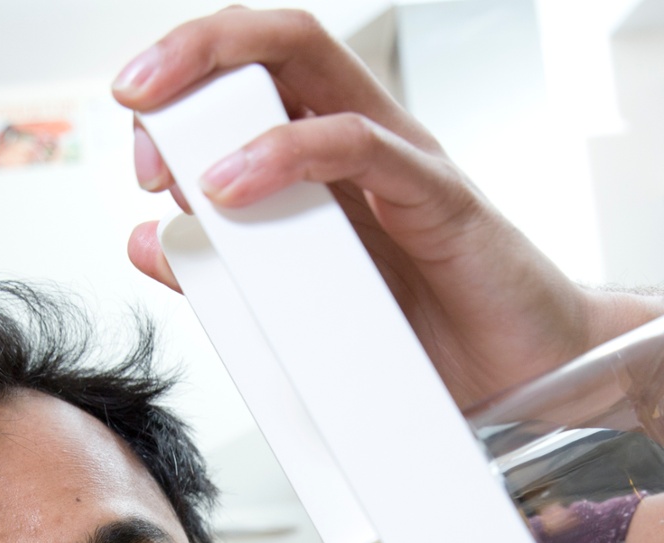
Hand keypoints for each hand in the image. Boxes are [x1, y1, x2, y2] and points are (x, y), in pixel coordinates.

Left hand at [113, 7, 622, 405]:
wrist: (531, 379)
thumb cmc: (435, 339)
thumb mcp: (305, 308)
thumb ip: (228, 272)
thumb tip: (145, 239)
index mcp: (332, 156)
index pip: (252, 77)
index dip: (183, 92)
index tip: (137, 158)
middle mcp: (368, 138)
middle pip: (277, 42)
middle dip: (193, 50)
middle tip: (132, 96)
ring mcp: (406, 158)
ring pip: (312, 66)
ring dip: (223, 79)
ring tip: (164, 145)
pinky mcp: (441, 196)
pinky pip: (360, 146)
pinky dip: (286, 153)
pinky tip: (232, 186)